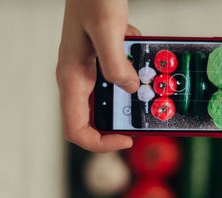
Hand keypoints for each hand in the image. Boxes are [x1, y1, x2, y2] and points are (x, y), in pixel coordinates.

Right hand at [56, 0, 139, 152]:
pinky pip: (115, 78)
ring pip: (106, 99)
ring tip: (148, 87)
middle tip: (143, 115)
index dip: (101, 143)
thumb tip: (129, 88)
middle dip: (120, 121)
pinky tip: (143, 62)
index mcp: (73, 78)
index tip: (126, 138)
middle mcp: (77, 78)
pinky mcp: (98, 61)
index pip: (77, 129)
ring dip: (129, 98)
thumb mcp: (107, 30)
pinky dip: (131, 77)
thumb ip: (116, 64)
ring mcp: (87, 70)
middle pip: (92, 120)